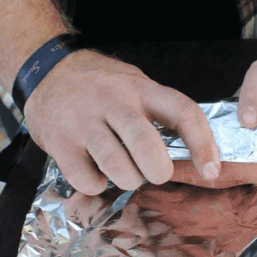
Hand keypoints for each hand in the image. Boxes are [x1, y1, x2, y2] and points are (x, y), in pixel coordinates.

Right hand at [24, 50, 220, 194]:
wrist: (45, 72)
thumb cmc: (96, 85)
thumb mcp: (132, 83)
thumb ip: (157, 111)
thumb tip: (192, 152)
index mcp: (139, 88)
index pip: (183, 112)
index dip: (203, 144)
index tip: (211, 170)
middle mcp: (112, 101)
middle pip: (146, 145)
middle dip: (158, 171)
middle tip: (155, 174)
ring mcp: (83, 121)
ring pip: (117, 167)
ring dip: (127, 180)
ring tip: (123, 172)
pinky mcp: (59, 142)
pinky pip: (87, 180)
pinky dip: (96, 185)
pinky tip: (93, 170)